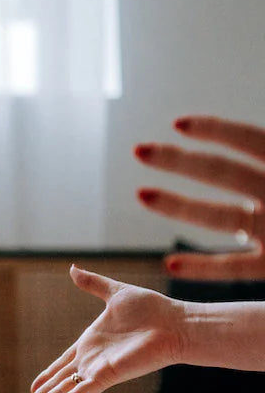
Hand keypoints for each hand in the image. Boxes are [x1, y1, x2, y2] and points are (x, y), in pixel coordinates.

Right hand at [19, 266, 184, 392]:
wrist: (175, 323)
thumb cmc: (153, 309)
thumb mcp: (115, 292)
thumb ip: (92, 284)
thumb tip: (72, 269)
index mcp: (91, 343)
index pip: (62, 364)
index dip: (47, 376)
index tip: (33, 387)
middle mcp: (91, 360)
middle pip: (58, 382)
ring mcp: (97, 370)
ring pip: (63, 391)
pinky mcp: (105, 377)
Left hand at [135, 115, 264, 279]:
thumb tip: (253, 141)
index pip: (251, 141)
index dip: (216, 130)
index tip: (178, 123)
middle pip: (225, 173)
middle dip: (179, 160)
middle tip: (139, 150)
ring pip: (223, 216)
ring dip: (178, 205)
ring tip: (142, 194)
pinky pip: (236, 268)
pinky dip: (204, 267)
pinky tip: (170, 264)